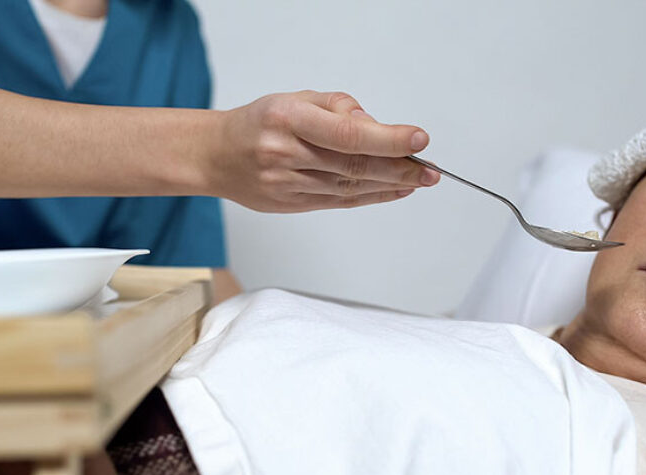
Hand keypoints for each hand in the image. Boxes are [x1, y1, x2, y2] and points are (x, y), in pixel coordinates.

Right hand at [209, 91, 439, 211]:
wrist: (215, 156)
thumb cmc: (258, 122)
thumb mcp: (295, 98)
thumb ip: (337, 108)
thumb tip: (374, 126)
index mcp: (288, 119)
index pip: (347, 134)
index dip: (387, 139)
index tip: (417, 139)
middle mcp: (285, 153)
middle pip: (353, 166)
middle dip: (399, 168)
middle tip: (430, 170)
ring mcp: (286, 184)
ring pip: (349, 187)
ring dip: (390, 185)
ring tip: (420, 180)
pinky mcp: (289, 205)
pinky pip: (339, 202)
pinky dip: (371, 197)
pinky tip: (394, 191)